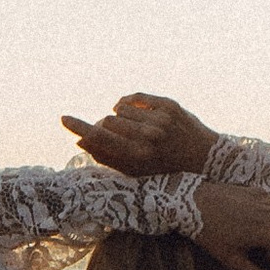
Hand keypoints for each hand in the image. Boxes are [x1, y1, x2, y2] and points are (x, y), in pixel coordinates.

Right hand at [61, 92, 216, 176]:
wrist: (206, 159)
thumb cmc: (166, 170)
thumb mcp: (137, 171)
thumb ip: (109, 157)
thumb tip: (81, 141)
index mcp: (139, 157)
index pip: (101, 138)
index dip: (80, 127)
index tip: (63, 118)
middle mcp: (149, 137)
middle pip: (108, 121)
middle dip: (105, 126)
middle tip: (113, 135)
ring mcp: (160, 120)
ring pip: (121, 108)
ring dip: (119, 116)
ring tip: (129, 127)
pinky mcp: (169, 105)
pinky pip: (136, 98)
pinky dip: (129, 103)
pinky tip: (131, 111)